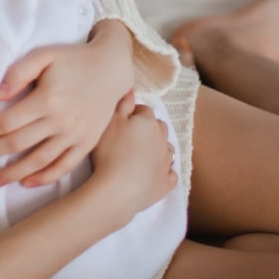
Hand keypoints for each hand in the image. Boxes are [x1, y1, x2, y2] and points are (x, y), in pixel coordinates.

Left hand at [0, 19, 133, 187]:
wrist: (112, 67)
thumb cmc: (74, 59)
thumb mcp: (45, 55)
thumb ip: (19, 72)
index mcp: (47, 100)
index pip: (6, 122)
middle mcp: (60, 122)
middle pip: (17, 144)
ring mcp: (75, 135)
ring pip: (38, 161)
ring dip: (13, 173)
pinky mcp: (87, 143)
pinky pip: (63, 166)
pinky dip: (45, 177)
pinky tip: (27, 182)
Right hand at [89, 91, 176, 218]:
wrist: (118, 189)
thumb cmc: (109, 151)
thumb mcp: (109, 121)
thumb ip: (122, 103)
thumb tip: (131, 88)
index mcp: (148, 122)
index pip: (144, 110)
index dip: (132, 114)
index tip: (120, 122)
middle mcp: (162, 139)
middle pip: (158, 128)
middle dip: (148, 130)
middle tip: (129, 138)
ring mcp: (166, 162)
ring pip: (166, 149)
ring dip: (157, 149)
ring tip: (139, 156)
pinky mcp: (166, 183)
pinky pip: (170, 174)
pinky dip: (163, 172)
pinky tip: (153, 174)